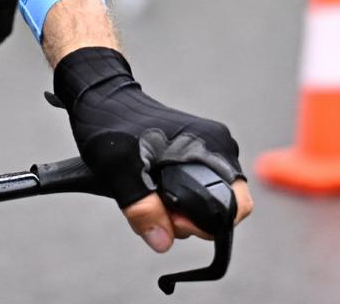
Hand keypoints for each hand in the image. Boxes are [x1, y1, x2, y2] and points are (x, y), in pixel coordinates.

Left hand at [50, 47, 252, 253]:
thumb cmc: (111, 125)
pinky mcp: (194, 151)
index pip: (237, 203)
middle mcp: (217, 147)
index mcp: (212, 147)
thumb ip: (142, 207)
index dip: (209, 223)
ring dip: (180, 210)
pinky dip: (177, 197)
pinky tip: (152, 191)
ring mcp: (207, 148)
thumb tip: (163, 241)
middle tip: (156, 210)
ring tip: (149, 197)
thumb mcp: (120, 169)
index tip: (173, 219)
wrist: (101, 97)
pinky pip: (196, 187)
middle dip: (190, 220)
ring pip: (207, 199)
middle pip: (221, 205)